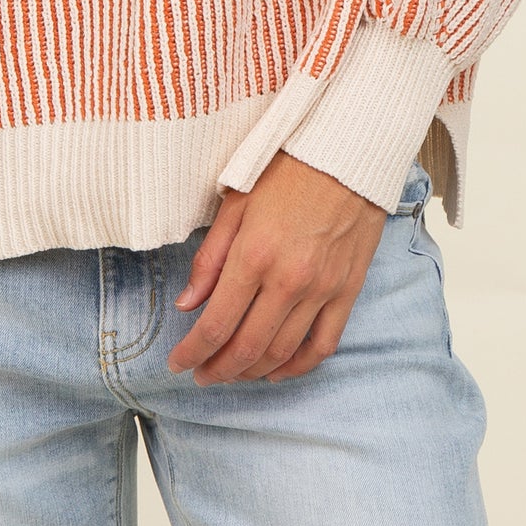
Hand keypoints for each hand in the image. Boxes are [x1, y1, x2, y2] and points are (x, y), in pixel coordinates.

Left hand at [165, 151, 387, 384]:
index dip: (192, 352)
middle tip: (200, 374)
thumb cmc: (288, 168)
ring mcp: (322, 289)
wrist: (348, 151)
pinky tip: (278, 370)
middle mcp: (288, 280)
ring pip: (282, 353)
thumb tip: (187, 304)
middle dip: (218, 369)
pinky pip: (323, 345)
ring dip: (252, 372)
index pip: (215, 324)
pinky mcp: (348, 291)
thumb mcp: (236, 201)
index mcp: (254, 254)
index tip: (177, 363)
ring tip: (232, 372)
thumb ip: (210, 257)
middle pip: (247, 347)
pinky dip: (298, 366)